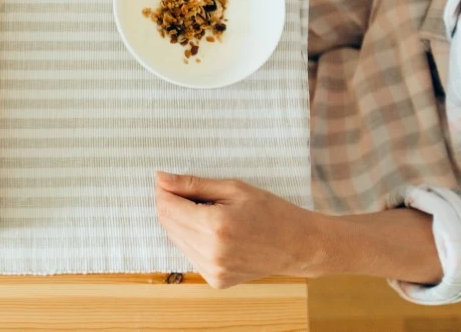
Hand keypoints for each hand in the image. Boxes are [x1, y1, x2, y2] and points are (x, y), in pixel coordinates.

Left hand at [154, 172, 323, 287]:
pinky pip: (190, 254)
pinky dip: (193, 239)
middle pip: (168, 224)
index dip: (164, 191)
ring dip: (181, 223)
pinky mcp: (216, 280)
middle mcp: (211, 253)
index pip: (168, 207)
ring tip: (205, 211)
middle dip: (171, 205)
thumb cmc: (271, 211)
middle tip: (187, 192)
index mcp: (215, 226)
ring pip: (175, 240)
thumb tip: (161, 179)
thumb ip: (193, 184)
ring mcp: (213, 270)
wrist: (299, 245)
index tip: (167, 181)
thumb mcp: (233, 188)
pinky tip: (213, 230)